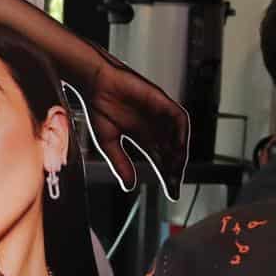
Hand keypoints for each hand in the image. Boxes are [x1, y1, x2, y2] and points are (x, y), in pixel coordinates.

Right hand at [81, 57, 189, 200]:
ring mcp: (159, 114)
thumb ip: (120, 163)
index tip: (171, 192)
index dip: (166, 176)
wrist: (94, 83)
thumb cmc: (98, 108)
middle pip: (171, 152)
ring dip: (179, 153)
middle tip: (174, 185)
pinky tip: (178, 146)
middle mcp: (154, 127)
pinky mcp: (161, 101)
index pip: (160, 160)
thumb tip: (129, 186)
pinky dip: (181, 132)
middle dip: (174, 170)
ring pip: (177, 137)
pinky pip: (179, 118)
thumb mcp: (108, 143)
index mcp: (142, 137)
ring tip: (175, 169)